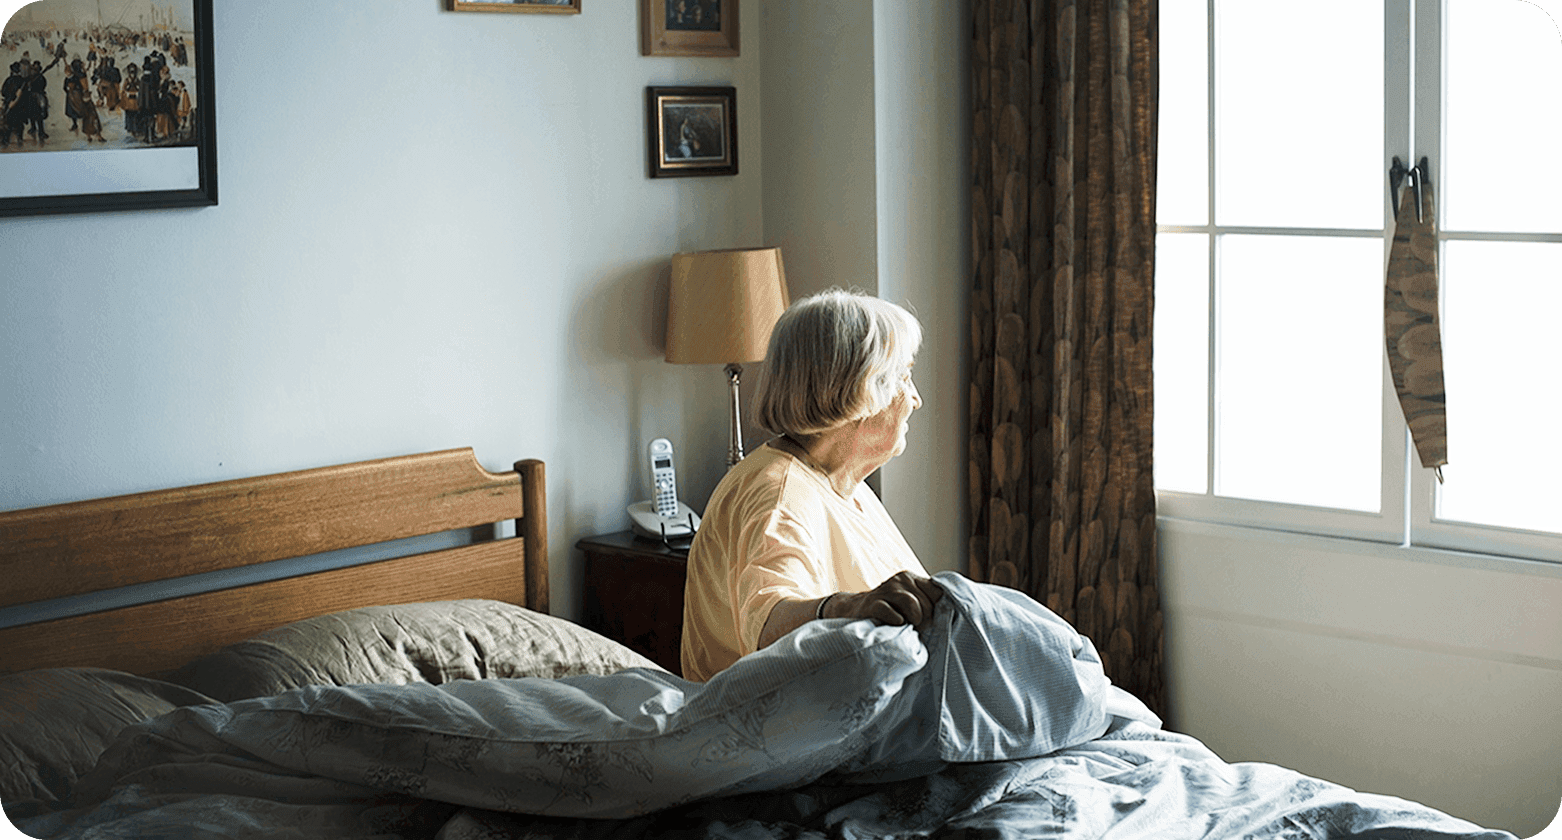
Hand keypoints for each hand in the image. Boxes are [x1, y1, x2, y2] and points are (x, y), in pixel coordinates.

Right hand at [824, 571, 942, 628]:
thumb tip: (951, 613)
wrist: (853, 611)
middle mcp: (900, 579)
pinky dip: (897, 622)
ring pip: (912, 605)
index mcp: (912, 578)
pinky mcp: (873, 603)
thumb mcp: (908, 602)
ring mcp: (886, 590)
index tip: (932, 620)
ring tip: (908, 627)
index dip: (939, 609)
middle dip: (926, 620)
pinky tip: (895, 625)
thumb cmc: (888, 611)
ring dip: (914, 621)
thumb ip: (926, 603)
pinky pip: (892, 614)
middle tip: (916, 627)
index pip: (938, 592)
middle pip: (927, 602)